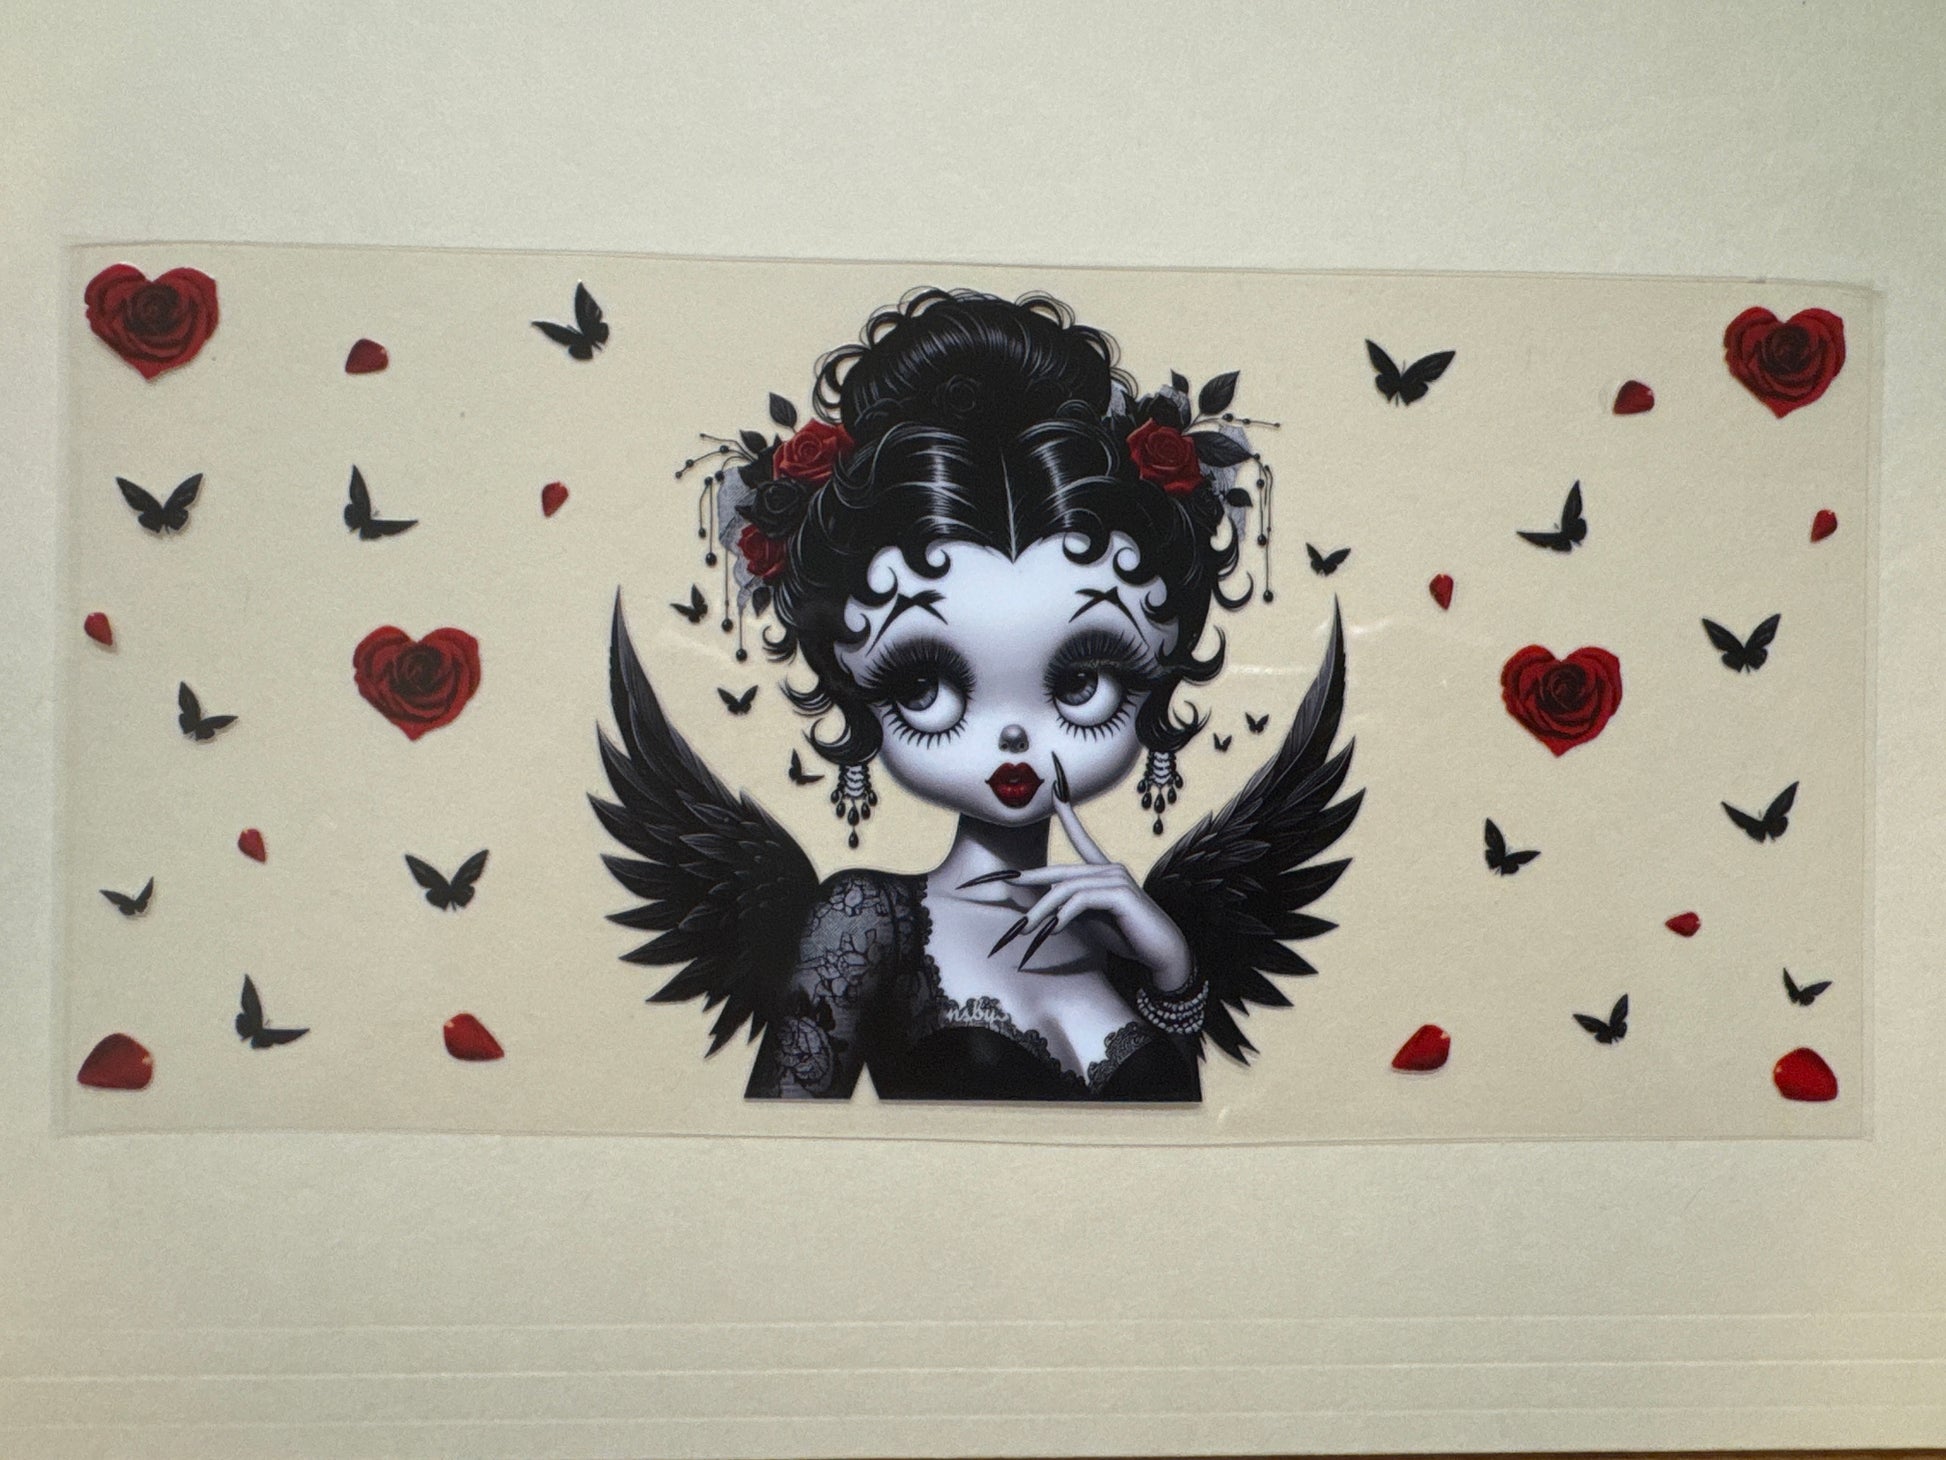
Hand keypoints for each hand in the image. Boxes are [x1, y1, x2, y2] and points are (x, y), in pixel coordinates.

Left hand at [999, 754, 1192, 991]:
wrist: (1162, 954)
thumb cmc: (1128, 937)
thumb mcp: (1093, 919)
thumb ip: (1072, 906)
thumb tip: (1046, 903)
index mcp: (1105, 872)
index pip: (1082, 839)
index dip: (1068, 816)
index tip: (1055, 792)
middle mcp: (1111, 869)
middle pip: (1061, 873)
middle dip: (1032, 880)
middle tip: (1008, 884)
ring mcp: (1117, 879)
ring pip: (1066, 888)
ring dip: (1043, 909)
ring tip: (1027, 928)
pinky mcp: (1120, 894)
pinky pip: (1081, 899)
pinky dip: (1063, 915)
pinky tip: (1054, 929)